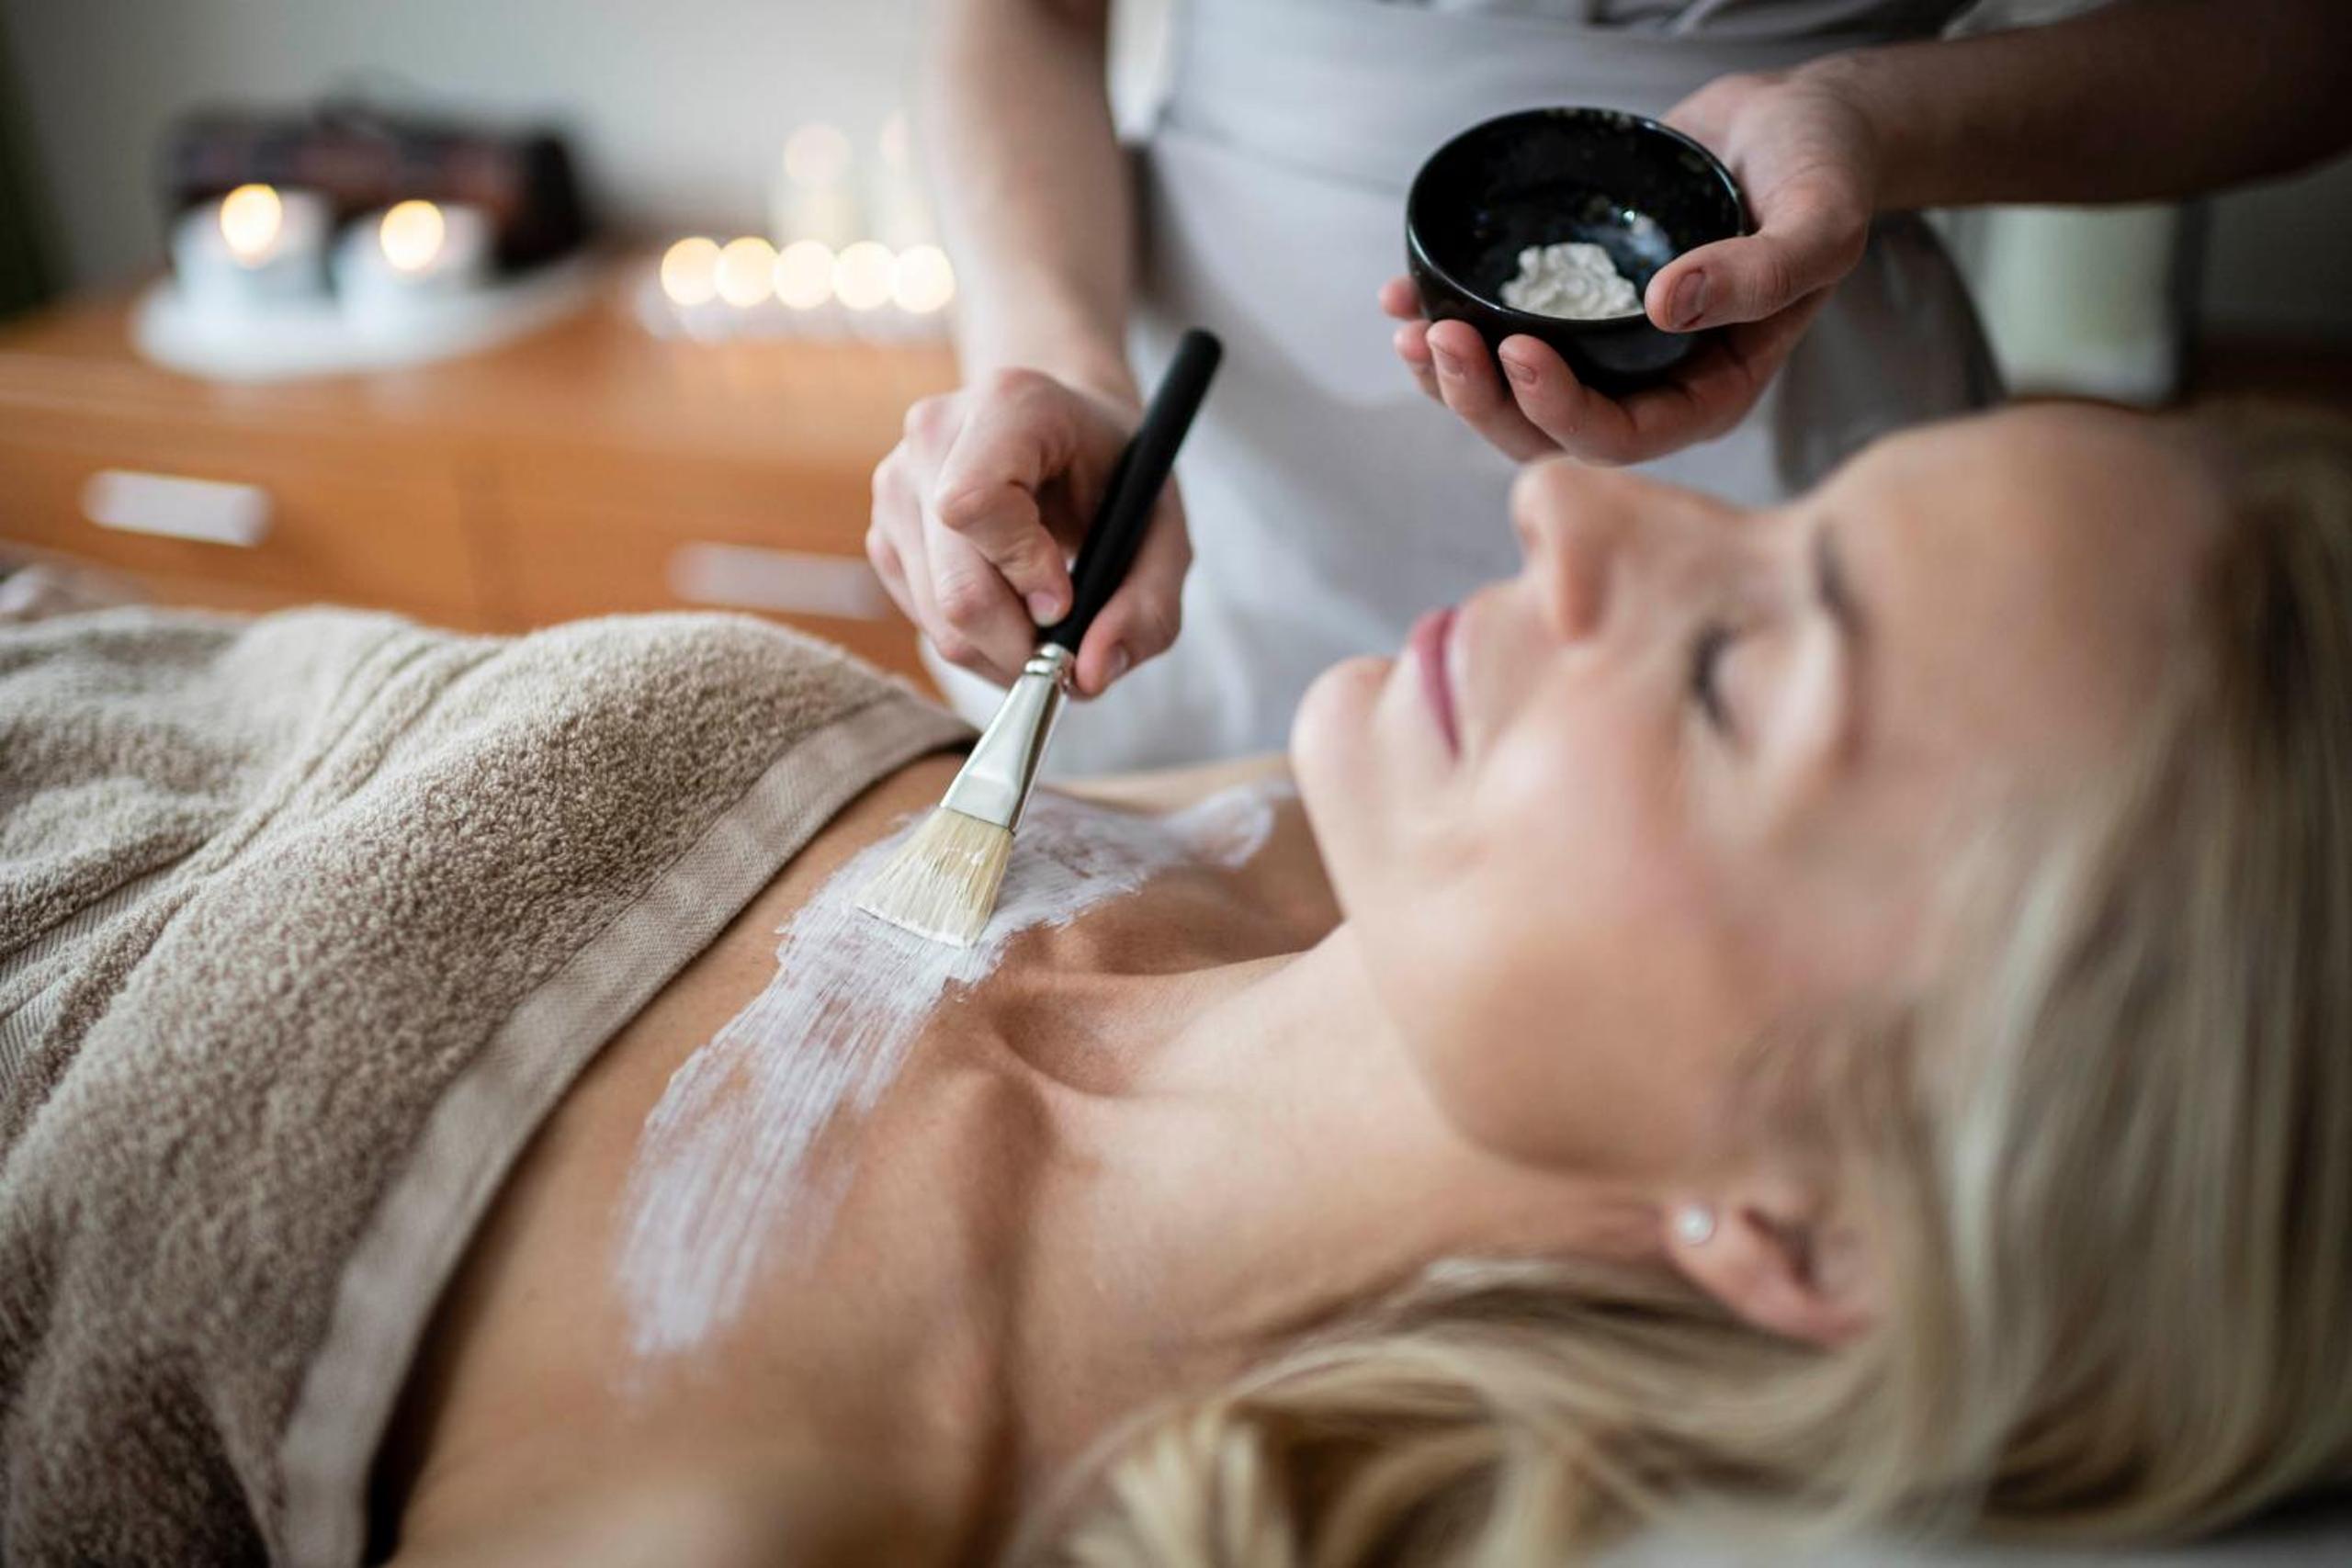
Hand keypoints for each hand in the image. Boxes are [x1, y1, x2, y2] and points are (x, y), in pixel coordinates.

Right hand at [868, 367, 1188, 694]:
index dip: (1022, 571)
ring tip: (1045, 627)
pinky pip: (921, 618)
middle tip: (1066, 650)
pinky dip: (973, 639)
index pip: (973, 506)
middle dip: (1020, 644)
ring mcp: (897, 481)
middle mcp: (934, 433)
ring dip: (999, 651)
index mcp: (1009, 405)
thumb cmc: (1115, 473)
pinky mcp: (884, 527)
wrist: (1063, 427)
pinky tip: (1010, 607)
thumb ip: (1147, 607)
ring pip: (936, 618)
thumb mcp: (1162, 530)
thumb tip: (1088, 679)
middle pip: (956, 587)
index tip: (1066, 600)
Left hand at [1382, 65, 1882, 463]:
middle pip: (1548, 431)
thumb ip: (1763, 272)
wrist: (1796, 124)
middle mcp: (1649, 385)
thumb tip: (1667, 306)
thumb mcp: (1819, 221)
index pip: (1619, 435)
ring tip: (1407, 334)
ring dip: (1452, 378)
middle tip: (1438, 340)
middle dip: (1484, 400)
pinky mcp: (1574, 308)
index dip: (1559, 409)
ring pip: (1512, 397)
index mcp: (1708, 391)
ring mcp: (1606, 351)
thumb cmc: (1825, 174)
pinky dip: (1448, 324)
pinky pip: (1502, 336)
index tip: (1514, 350)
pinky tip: (1400, 300)